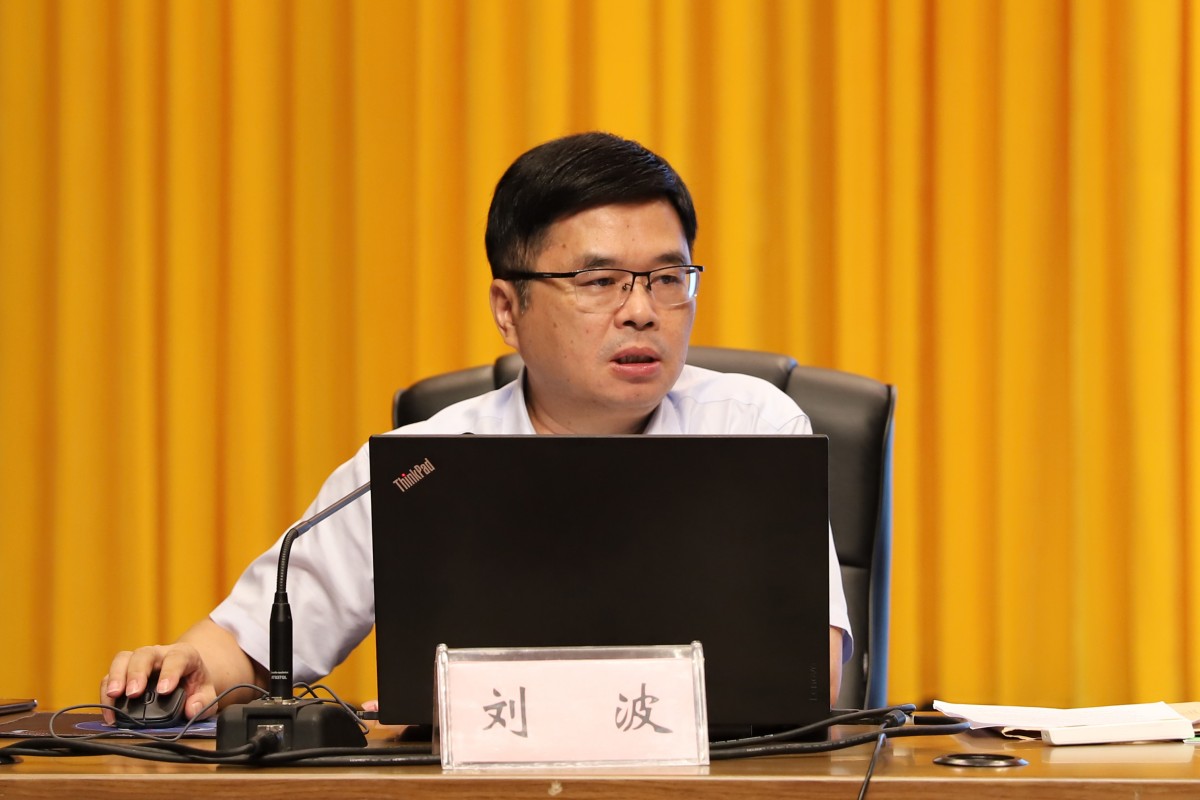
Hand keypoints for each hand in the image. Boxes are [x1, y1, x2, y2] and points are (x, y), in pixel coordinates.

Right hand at [101, 643, 216, 724]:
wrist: (185, 678)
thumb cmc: (195, 685)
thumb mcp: (206, 694)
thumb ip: (203, 702)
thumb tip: (191, 709)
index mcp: (184, 655)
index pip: (177, 658)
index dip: (170, 672)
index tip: (164, 690)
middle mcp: (159, 654)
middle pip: (144, 654)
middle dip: (137, 672)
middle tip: (133, 693)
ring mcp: (139, 662)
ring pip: (123, 659)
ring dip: (116, 677)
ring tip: (114, 695)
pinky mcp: (123, 673)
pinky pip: (110, 677)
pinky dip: (106, 692)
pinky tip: (109, 712)